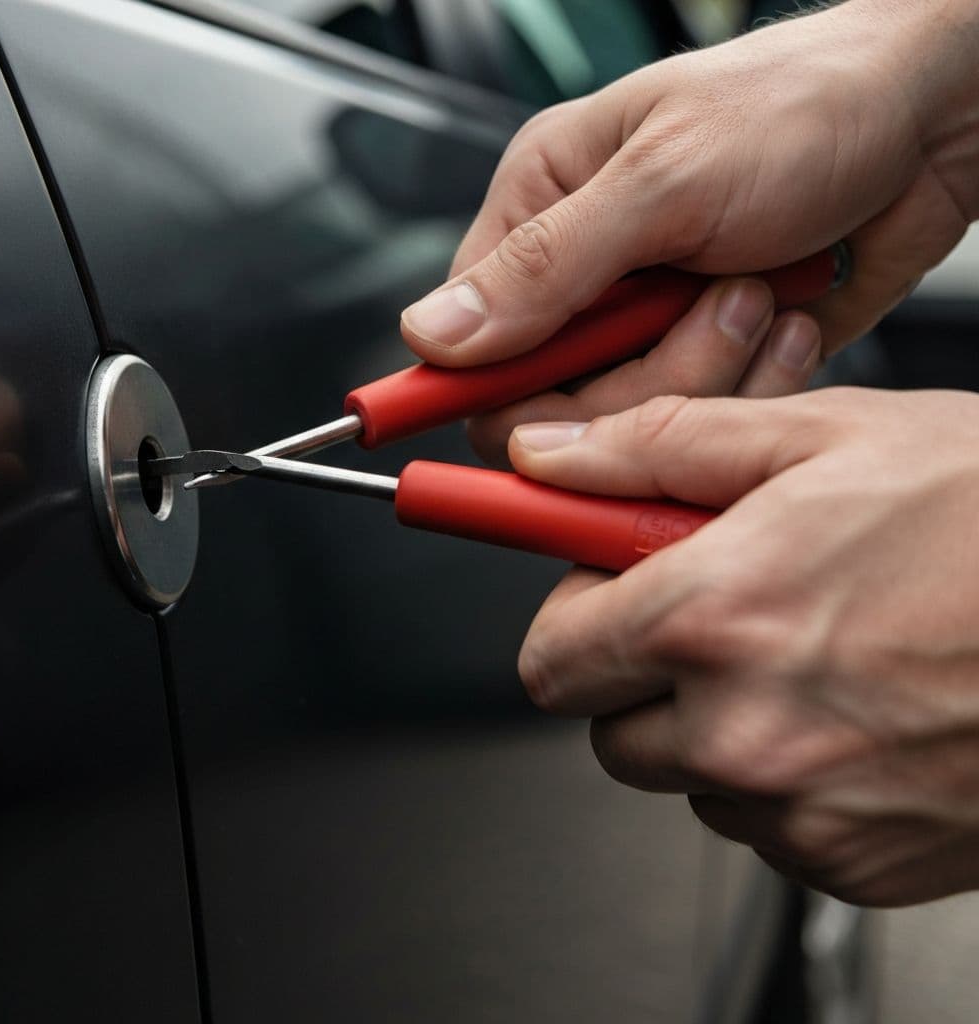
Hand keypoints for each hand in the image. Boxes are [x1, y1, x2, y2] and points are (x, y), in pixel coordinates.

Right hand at [401, 0, 976, 462]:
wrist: (931, 119)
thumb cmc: (801, 107)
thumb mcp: (664, 177)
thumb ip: (545, 267)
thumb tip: (433, 332)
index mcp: (542, 210)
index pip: (471, 342)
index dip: (493, 388)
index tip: (538, 409)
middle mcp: (585, 275)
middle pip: (553, 403)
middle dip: (640, 375)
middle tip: (704, 306)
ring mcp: (646, 324)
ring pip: (630, 421)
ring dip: (706, 368)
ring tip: (754, 294)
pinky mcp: (703, 360)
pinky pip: (700, 420)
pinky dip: (753, 382)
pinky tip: (782, 315)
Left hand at [507, 388, 978, 906]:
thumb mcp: (817, 437)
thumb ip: (653, 448)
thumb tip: (543, 458)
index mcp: (715, 618)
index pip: (551, 659)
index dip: (571, 619)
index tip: (600, 593)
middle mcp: (747, 732)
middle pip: (605, 727)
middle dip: (638, 671)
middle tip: (710, 613)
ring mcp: (803, 812)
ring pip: (684, 777)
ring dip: (711, 722)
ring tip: (803, 652)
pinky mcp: (855, 864)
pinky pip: (762, 824)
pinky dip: (780, 774)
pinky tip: (850, 710)